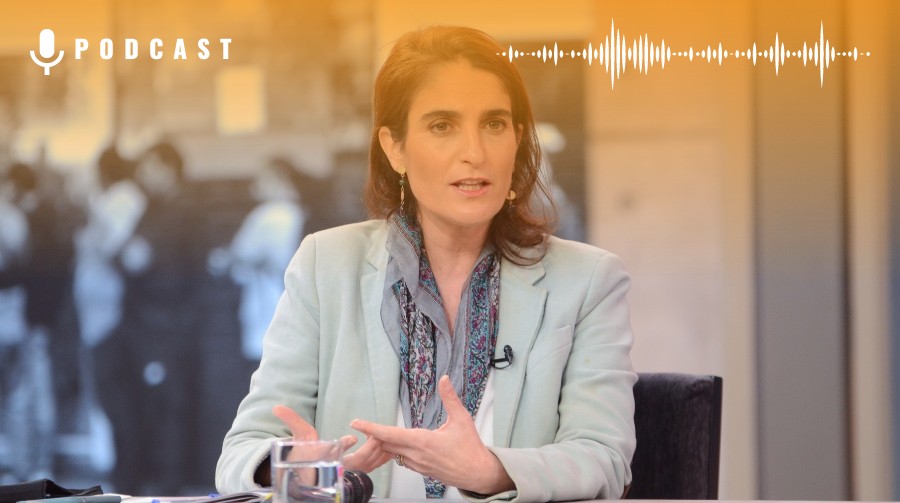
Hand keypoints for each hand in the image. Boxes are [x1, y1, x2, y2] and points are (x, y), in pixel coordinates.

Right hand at [272, 405, 392, 472]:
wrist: (305, 475)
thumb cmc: (304, 455)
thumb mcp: (298, 436)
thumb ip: (291, 420)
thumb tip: (277, 407)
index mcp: (324, 459)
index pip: (333, 453)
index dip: (343, 446)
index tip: (351, 438)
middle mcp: (338, 468)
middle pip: (358, 461)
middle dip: (369, 447)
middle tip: (376, 433)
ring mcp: (349, 472)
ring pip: (368, 465)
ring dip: (377, 452)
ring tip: (383, 437)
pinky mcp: (356, 473)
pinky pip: (372, 468)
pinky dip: (379, 458)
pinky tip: (386, 449)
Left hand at [351, 375, 513, 494]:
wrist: (478, 474)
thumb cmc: (471, 448)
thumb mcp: (462, 419)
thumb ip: (450, 398)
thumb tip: (444, 379)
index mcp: (423, 442)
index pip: (390, 435)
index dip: (371, 428)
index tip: (356, 423)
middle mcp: (416, 455)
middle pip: (386, 445)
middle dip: (373, 436)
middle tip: (362, 426)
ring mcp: (417, 465)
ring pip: (392, 453)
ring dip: (383, 444)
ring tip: (374, 435)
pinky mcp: (421, 471)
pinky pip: (401, 460)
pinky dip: (394, 451)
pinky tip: (395, 445)